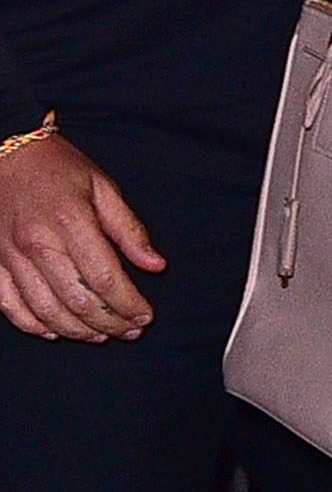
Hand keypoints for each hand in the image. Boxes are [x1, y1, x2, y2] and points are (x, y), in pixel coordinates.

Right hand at [0, 130, 164, 340]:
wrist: (8, 156)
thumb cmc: (59, 169)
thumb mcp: (104, 188)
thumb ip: (130, 230)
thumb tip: (156, 265)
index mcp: (70, 222)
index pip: (105, 277)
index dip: (129, 303)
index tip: (146, 315)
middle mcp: (37, 245)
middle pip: (78, 300)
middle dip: (110, 322)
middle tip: (131, 331)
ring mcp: (10, 258)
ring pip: (45, 311)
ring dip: (77, 331)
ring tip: (102, 335)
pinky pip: (10, 307)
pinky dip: (34, 325)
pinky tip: (57, 331)